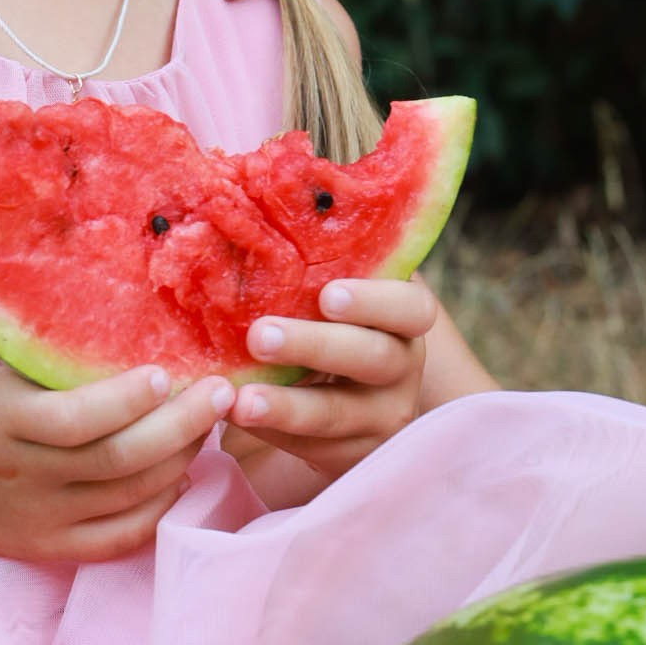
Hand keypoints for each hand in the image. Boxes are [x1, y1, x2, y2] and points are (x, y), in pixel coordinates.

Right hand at [0, 338, 234, 562]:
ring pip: (128, 498)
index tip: (167, 370)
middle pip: (117, 462)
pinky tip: (179, 473)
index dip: (129, 400)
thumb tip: (112, 292)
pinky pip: (119, 538)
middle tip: (220, 392)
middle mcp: (21, 476)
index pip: (76, 420)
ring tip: (208, 422)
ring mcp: (36, 519)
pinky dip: (159, 508)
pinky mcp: (45, 547)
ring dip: (180, 459)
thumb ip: (35, 335)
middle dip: (181, 426)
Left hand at [224, 276, 437, 487]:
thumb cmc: (319, 326)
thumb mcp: (321, 295)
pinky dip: (270, 432)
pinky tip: (233, 417)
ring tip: (241, 399)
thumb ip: (310, 257)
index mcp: (398, 320)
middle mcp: (400, 369)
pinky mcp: (350, 457)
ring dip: (287, 405)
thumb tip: (259, 187)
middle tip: (260, 334)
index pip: (412, 308)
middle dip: (316, 346)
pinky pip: (311, 448)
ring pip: (339, 414)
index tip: (327, 294)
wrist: (326, 405)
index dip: (376, 300)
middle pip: (373, 357)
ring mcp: (380, 418)